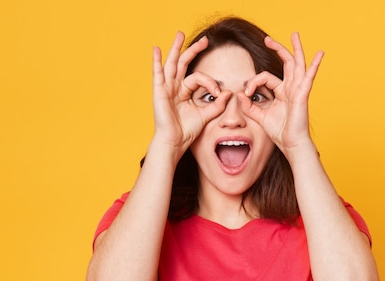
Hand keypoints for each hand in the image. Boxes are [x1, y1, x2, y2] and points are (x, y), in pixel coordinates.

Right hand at [151, 32, 229, 155]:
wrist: (174, 142)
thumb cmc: (187, 131)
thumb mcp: (206, 115)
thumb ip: (217, 104)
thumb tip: (229, 93)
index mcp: (184, 92)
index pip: (198, 78)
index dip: (210, 82)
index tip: (218, 91)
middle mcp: (174, 88)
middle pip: (184, 63)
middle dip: (194, 50)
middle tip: (205, 39)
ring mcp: (166, 88)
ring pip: (172, 64)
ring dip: (177, 48)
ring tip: (180, 34)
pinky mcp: (158, 92)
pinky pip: (157, 74)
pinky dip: (156, 61)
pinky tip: (156, 49)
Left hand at [238, 33, 323, 154]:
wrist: (291, 144)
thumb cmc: (280, 132)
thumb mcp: (260, 117)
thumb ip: (249, 106)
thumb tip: (240, 95)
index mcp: (281, 92)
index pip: (265, 77)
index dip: (253, 82)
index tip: (245, 92)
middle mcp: (291, 88)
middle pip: (286, 63)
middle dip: (277, 49)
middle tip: (268, 39)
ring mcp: (298, 90)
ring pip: (297, 64)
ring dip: (296, 49)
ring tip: (295, 35)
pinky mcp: (302, 95)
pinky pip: (309, 77)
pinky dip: (314, 65)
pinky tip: (320, 54)